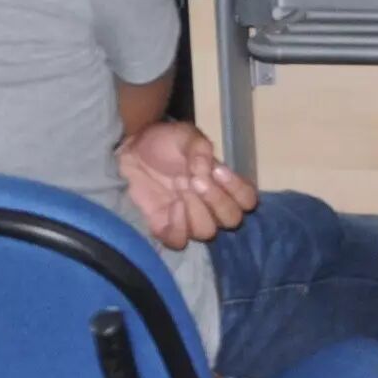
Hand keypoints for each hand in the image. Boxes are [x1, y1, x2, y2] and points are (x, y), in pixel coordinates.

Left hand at [117, 120, 257, 246]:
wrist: (131, 150)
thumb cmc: (164, 142)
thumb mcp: (186, 135)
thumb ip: (200, 149)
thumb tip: (206, 171)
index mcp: (222, 183)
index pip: (247, 200)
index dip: (238, 190)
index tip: (218, 170)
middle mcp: (210, 206)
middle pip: (232, 220)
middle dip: (217, 201)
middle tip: (196, 180)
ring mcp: (188, 219)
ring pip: (207, 232)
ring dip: (196, 209)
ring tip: (180, 186)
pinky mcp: (165, 228)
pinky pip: (180, 241)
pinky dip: (179, 226)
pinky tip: (172, 205)